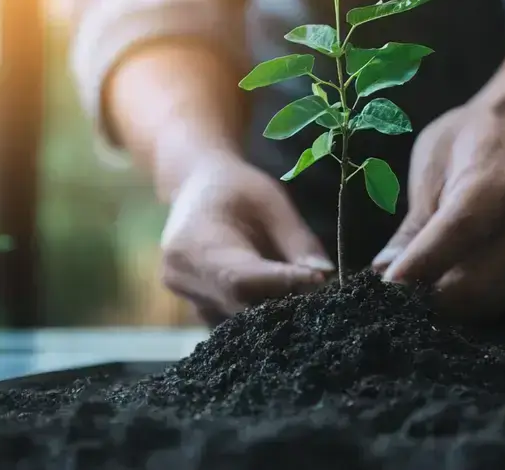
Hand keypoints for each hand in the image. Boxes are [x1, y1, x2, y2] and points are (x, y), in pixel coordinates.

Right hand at [159, 153, 333, 323]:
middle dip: (283, 299)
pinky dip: (259, 312)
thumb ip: (298, 240)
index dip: (282, 283)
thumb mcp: (272, 201)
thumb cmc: (237, 187)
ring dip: (273, 308)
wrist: (197, 186)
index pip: (241, 278)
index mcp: (193, 243)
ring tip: (298, 289)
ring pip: (238, 317)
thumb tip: (324, 275)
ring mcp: (185, 296)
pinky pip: (232, 319)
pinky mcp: (196, 306)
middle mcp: (180, 277)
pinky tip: (278, 296)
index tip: (318, 279)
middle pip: (239, 304)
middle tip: (316, 287)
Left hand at [371, 103, 504, 320]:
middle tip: (393, 297)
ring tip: (416, 292)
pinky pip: (499, 306)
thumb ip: (412, 226)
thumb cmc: (469, 143)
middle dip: (428, 297)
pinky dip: (468, 307)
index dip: (419, 265)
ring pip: (485, 304)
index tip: (385, 288)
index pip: (458, 234)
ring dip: (446, 308)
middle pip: (475, 282)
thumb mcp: (431, 170)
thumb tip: (384, 273)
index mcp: (501, 183)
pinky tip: (446, 287)